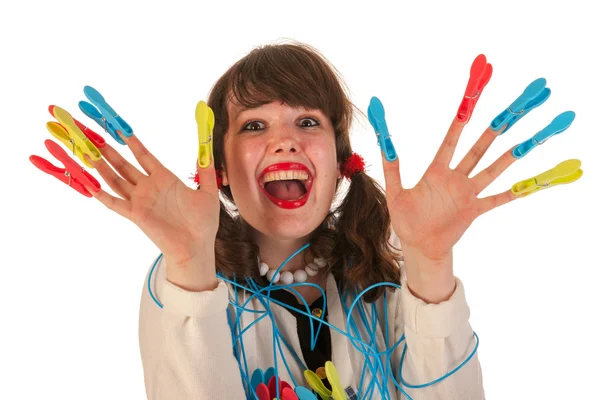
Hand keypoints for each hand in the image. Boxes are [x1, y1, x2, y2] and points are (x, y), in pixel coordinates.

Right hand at [87, 131, 219, 288]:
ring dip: (101, 167)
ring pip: (115, 180)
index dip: (131, 141)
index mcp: (165, 179)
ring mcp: (141, 201)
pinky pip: (115, 204)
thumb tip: (209, 151)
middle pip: (124, 165)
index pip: (144, 155)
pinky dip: (102, 195)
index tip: (119, 127)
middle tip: (93, 134)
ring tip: (87, 151)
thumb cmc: (203, 223)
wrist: (197, 247)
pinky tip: (89, 185)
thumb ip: (206, 171)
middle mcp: (149, 188)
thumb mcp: (208, 192)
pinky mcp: (136, 215)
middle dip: (108, 150)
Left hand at [380, 119, 516, 263]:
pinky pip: (496, 200)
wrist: (419, 247)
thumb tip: (385, 147)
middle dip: (491, 133)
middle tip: (507, 114)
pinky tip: (528, 186)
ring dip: (507, 158)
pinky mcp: (474, 211)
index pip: (450, 143)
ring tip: (525, 143)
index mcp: (436, 172)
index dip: (459, 125)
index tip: (468, 106)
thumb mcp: (395, 195)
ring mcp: (467, 194)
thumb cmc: (406, 220)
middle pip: (476, 151)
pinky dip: (512, 194)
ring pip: (491, 171)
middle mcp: (455, 179)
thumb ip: (391, 171)